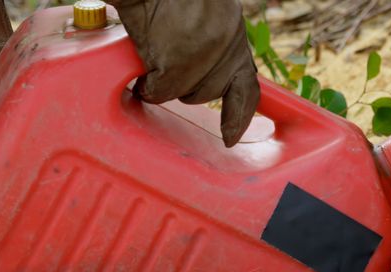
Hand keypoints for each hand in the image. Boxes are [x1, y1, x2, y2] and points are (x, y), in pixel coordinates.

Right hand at [110, 0, 259, 146]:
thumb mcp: (208, 16)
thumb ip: (215, 46)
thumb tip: (209, 79)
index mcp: (235, 36)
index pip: (247, 86)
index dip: (239, 114)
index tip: (230, 137)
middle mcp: (228, 47)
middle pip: (209, 93)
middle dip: (186, 85)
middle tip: (168, 59)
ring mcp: (205, 57)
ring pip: (185, 94)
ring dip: (166, 84)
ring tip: (156, 53)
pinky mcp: (178, 65)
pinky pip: (161, 93)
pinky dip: (147, 85)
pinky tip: (142, 65)